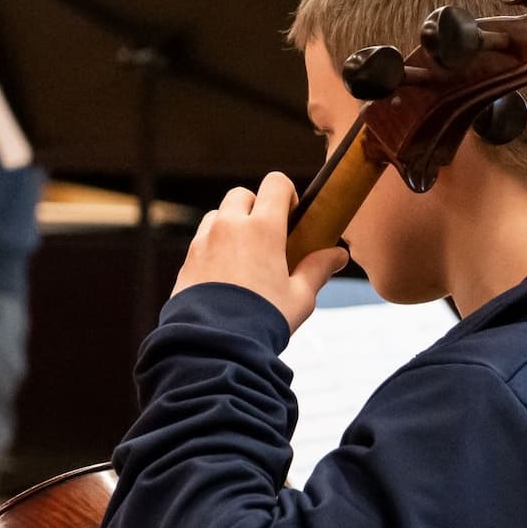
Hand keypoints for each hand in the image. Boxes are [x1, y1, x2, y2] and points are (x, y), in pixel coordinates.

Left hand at [173, 172, 347, 332]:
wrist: (214, 343)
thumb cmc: (263, 318)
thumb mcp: (300, 297)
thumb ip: (318, 269)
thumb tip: (338, 255)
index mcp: (262, 229)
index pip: (275, 184)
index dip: (286, 194)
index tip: (292, 217)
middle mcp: (230, 227)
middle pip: (242, 195)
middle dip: (256, 208)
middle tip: (269, 237)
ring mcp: (204, 242)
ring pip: (218, 215)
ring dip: (232, 225)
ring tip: (245, 256)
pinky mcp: (187, 260)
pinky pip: (202, 240)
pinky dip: (215, 246)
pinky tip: (227, 275)